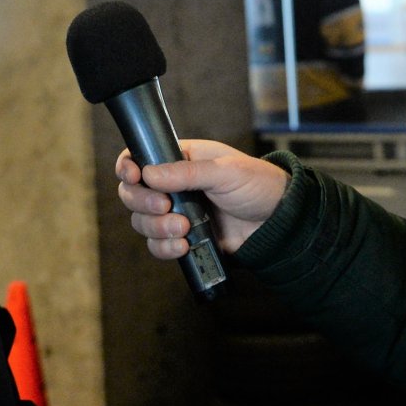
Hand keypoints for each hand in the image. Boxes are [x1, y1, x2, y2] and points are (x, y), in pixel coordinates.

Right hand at [115, 139, 289, 257]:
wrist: (278, 222)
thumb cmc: (257, 185)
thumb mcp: (226, 171)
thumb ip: (187, 173)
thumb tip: (149, 174)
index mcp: (180, 158)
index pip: (140, 156)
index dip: (128, 167)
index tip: (133, 176)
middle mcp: (173, 185)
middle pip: (133, 194)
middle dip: (143, 203)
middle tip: (165, 207)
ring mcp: (176, 212)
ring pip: (143, 222)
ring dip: (156, 228)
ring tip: (183, 229)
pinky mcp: (183, 238)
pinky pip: (158, 245)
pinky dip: (164, 248)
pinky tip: (183, 246)